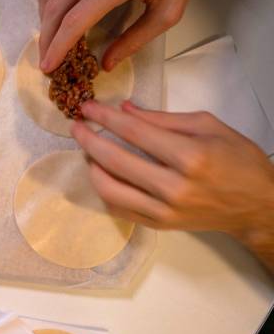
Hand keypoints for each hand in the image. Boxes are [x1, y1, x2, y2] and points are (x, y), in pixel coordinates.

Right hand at [37, 0, 202, 71]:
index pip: (75, 20)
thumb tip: (107, 63)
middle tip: (46, 60)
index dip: (58, 47)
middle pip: (55, 8)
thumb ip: (137, 38)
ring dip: (45, 21)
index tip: (49, 66)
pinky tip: (58, 17)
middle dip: (46, 39)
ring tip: (51, 41)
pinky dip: (50, 2)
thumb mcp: (168, 9)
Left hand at [71, 101, 273, 269]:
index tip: (87, 108)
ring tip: (88, 150)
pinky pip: (118, 208)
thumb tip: (124, 109)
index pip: (135, 132)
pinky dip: (104, 190)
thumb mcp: (209, 126)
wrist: (257, 206)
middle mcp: (175, 187)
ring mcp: (164, 210)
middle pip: (115, 160)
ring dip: (92, 166)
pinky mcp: (158, 225)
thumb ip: (163, 119)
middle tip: (76, 126)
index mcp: (191, 157)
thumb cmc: (239, 161)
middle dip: (89, 139)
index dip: (105, 118)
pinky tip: (102, 174)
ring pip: (110, 189)